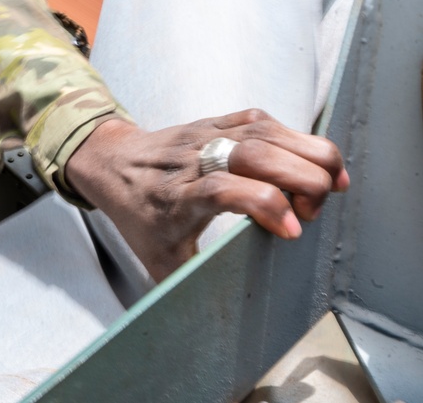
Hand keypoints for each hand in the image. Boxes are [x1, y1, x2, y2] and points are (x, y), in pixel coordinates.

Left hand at [66, 109, 347, 281]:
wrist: (111, 163)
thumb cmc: (139, 215)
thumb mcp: (159, 258)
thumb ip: (192, 283)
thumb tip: (220, 321)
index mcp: (178, 198)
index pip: (222, 189)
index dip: (265, 205)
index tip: (293, 232)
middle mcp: (194, 160)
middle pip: (256, 153)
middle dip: (302, 181)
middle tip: (312, 212)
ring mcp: (206, 134)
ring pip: (266, 132)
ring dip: (309, 156)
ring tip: (330, 186)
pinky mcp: (217, 120)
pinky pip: (264, 121)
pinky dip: (296, 138)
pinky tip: (310, 163)